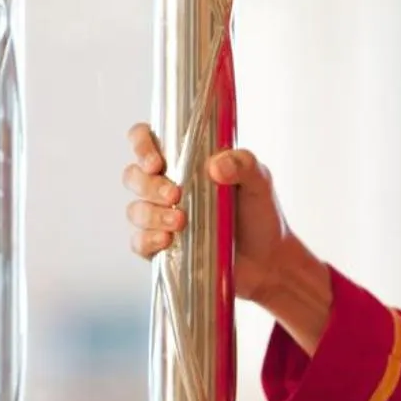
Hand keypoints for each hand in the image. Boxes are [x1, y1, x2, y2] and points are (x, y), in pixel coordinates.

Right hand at [121, 125, 332, 353]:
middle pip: (133, 176)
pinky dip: (148, 240)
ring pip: (135, 210)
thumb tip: (215, 166)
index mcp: (185, 161)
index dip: (141, 145)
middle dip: (148, 185)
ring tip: (181, 221)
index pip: (146, 140)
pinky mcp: (161, 247)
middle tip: (175, 194)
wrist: (267, 260)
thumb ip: (243, 164)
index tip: (157, 162)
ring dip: (152, 214)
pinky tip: (167, 240)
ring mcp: (160, 217)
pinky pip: (138, 242)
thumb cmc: (260, 214)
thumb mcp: (259, 182)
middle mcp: (166, 186)